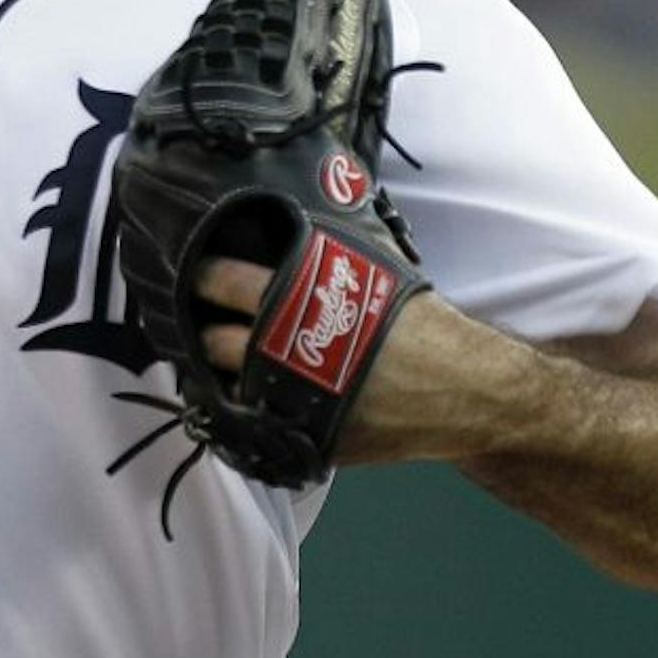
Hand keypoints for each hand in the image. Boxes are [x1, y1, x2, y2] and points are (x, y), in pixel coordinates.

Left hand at [193, 254, 476, 465]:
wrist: (464, 389)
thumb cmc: (422, 323)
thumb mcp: (375, 270)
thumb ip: (330, 253)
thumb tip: (303, 216)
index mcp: (298, 301)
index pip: (226, 282)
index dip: (204, 276)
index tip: (194, 273)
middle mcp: (284, 353)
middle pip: (214, 343)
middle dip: (202, 332)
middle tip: (199, 323)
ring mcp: (292, 403)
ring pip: (229, 390)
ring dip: (220, 376)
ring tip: (217, 362)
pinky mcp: (307, 441)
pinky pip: (258, 430)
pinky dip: (249, 414)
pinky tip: (247, 400)